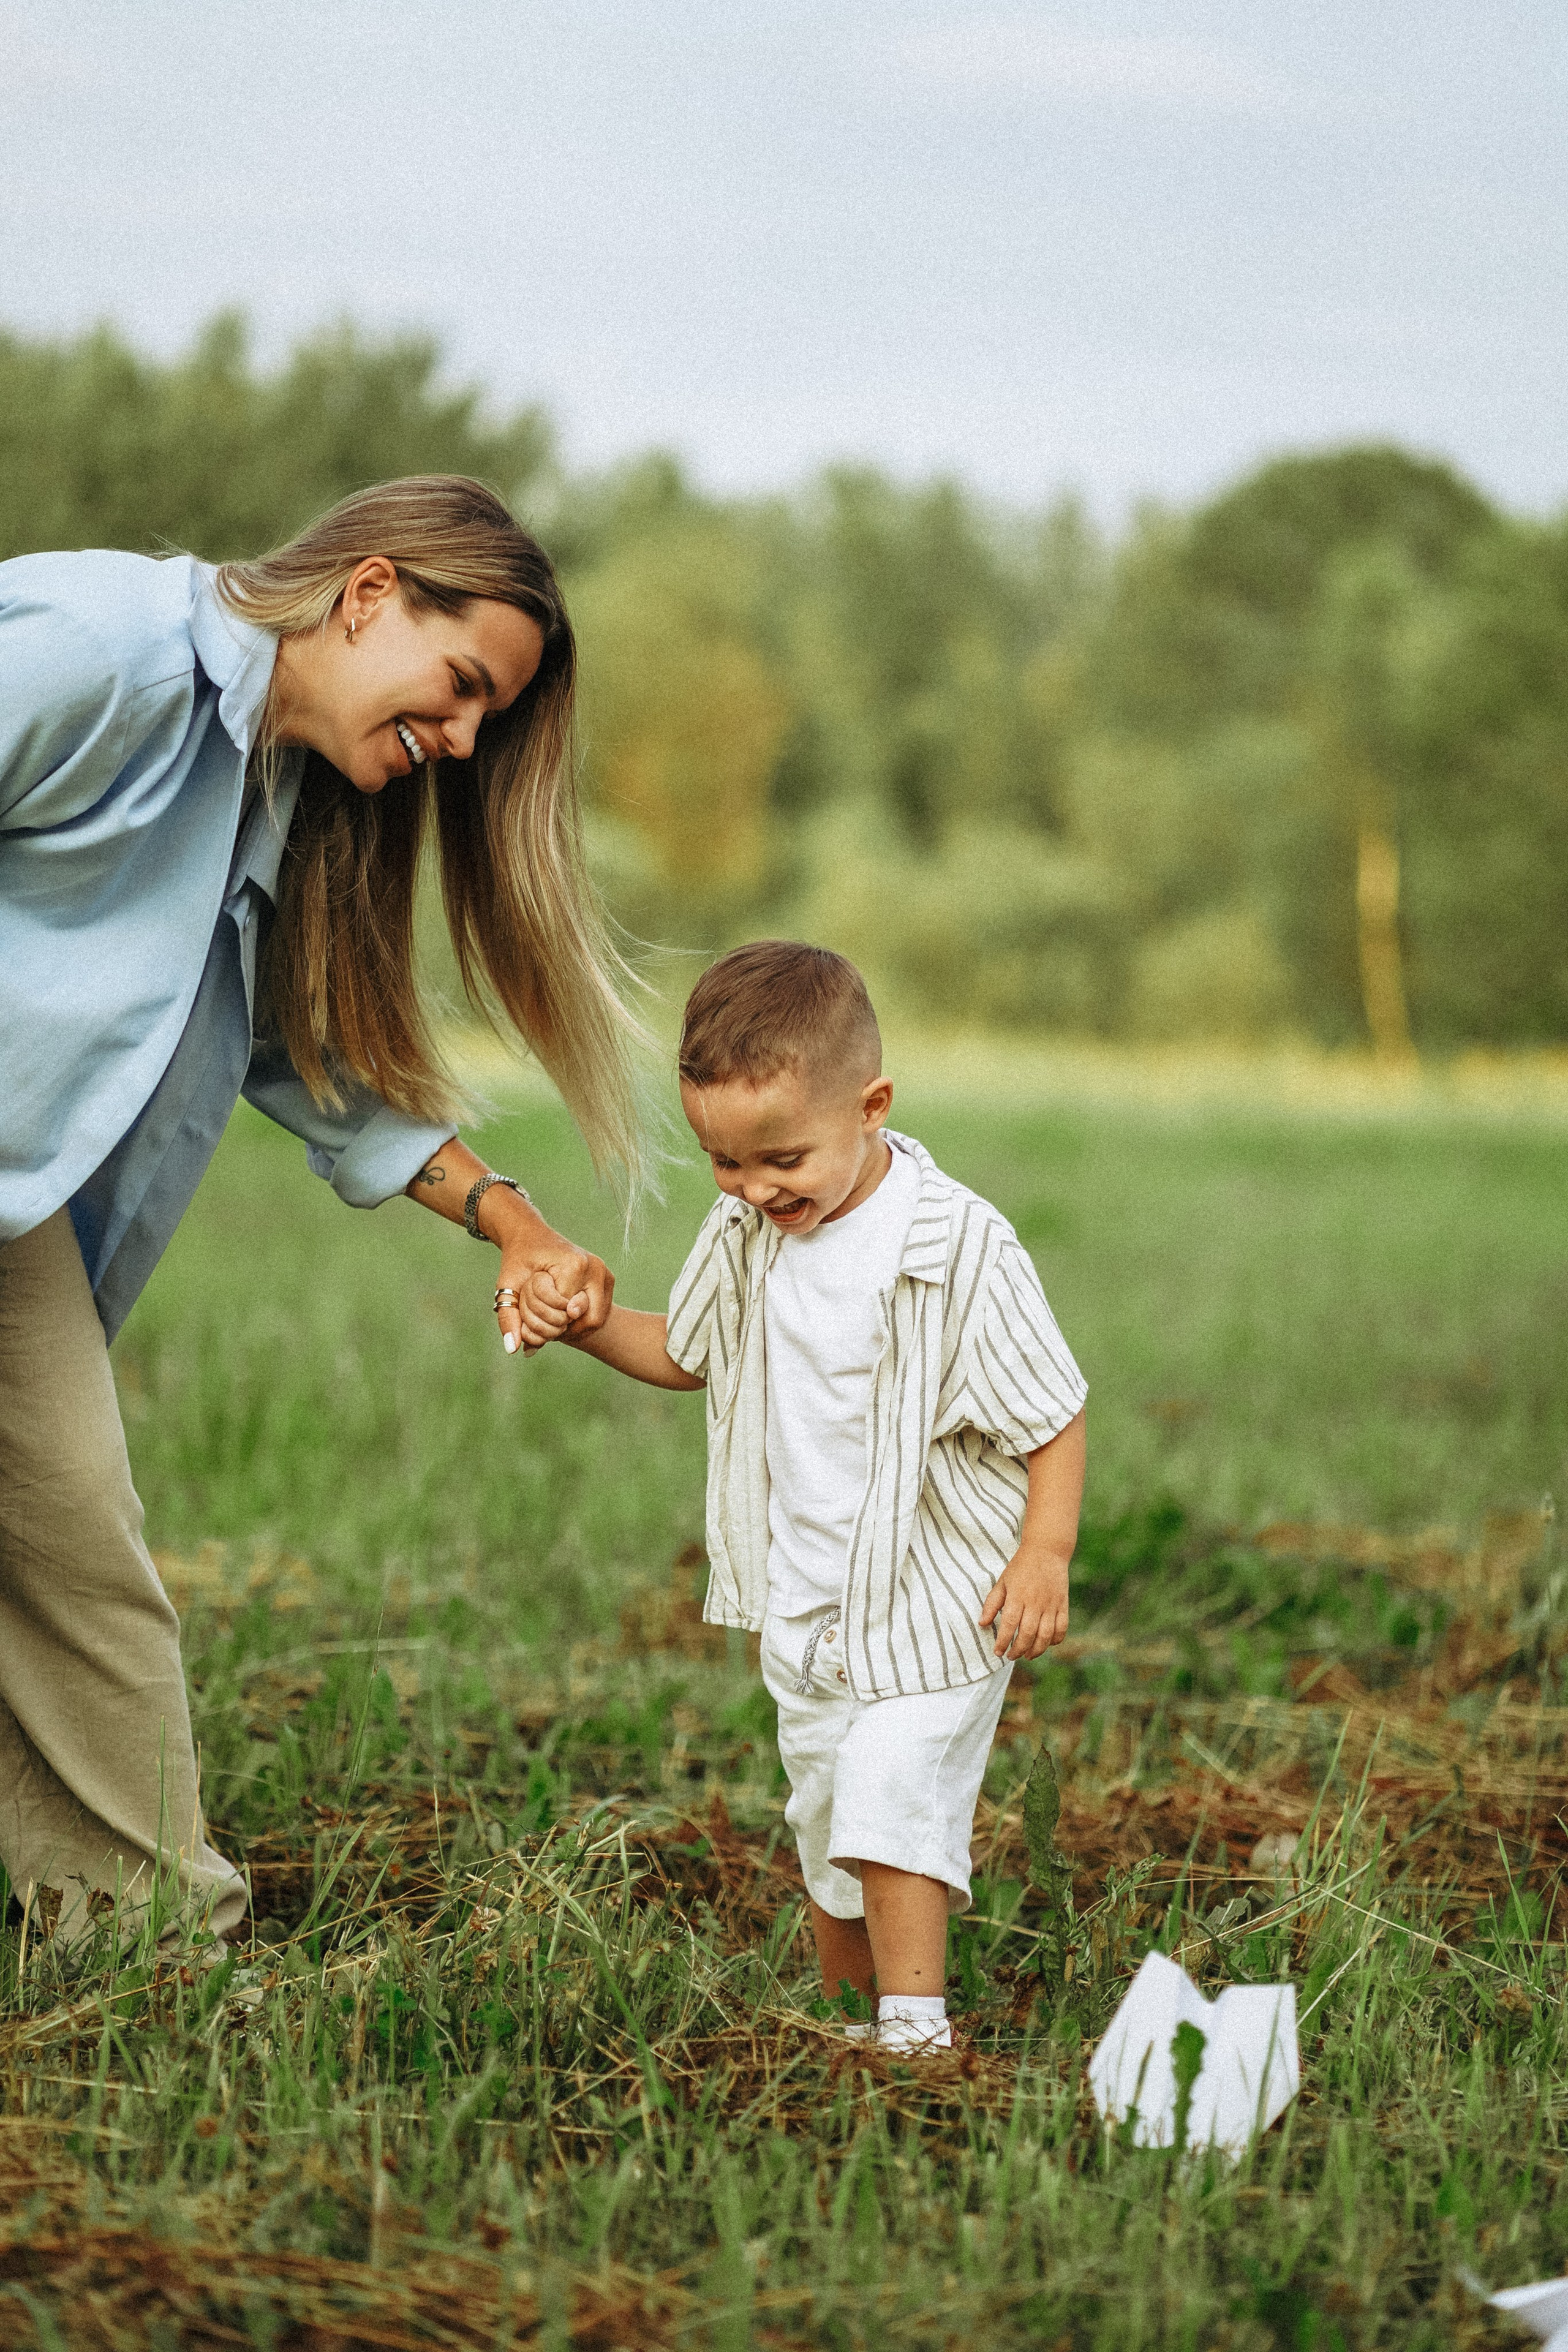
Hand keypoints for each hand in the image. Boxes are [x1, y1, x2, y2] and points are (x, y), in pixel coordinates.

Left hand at [484, 1194, 613, 1356]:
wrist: (530, 1235)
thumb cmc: (518, 1259)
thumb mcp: (507, 1286)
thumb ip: (508, 1318)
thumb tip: (513, 1349)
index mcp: (574, 1265)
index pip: (566, 1314)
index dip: (548, 1322)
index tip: (532, 1313)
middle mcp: (595, 1267)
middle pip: (588, 1321)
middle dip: (565, 1328)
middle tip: (544, 1320)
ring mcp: (605, 1273)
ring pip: (596, 1320)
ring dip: (574, 1327)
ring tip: (553, 1316)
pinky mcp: (607, 1279)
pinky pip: (600, 1312)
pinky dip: (582, 1320)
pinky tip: (563, 1312)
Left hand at [977, 1549, 1069, 1660]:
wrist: (1047, 1550)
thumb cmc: (1021, 1567)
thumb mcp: (1002, 1582)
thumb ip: (992, 1603)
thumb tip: (982, 1623)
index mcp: (1017, 1595)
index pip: (1009, 1624)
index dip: (1003, 1641)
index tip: (997, 1652)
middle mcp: (1035, 1602)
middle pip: (1027, 1633)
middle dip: (1018, 1650)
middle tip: (1010, 1656)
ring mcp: (1051, 1604)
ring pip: (1046, 1635)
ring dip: (1036, 1650)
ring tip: (1027, 1655)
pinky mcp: (1063, 1604)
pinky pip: (1062, 1628)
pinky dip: (1055, 1640)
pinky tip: (1046, 1644)